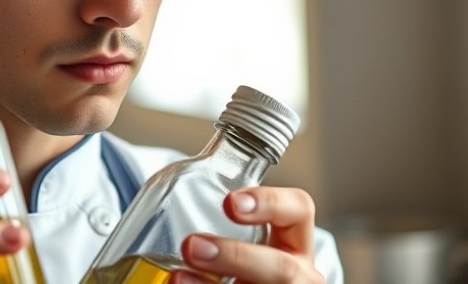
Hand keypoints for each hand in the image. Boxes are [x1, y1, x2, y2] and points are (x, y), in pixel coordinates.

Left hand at [173, 187, 323, 282]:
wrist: (242, 283)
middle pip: (282, 267)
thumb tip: (168, 191)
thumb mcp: (246, 241)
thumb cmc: (242, 267)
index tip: (229, 202)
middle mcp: (298, 275)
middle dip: (236, 257)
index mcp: (294, 242)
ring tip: (177, 277)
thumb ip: (223, 222)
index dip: (270, 203)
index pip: (299, 209)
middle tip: (191, 245)